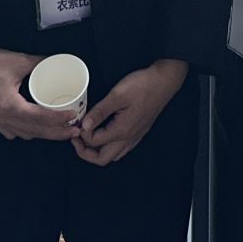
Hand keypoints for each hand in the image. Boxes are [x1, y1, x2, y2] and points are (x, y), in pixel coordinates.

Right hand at [0, 44, 79, 141]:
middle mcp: (3, 118)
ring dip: (44, 133)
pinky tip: (37, 127)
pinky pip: (14, 132)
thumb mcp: (19, 60)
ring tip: (60, 128)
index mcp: (9, 106)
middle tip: (74, 130)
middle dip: (57, 133)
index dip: (58, 119)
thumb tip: (57, 63)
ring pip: (26, 134)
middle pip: (35, 132)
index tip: (72, 117)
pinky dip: (28, 132)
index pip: (39, 118)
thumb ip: (40, 62)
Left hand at [73, 58, 187, 166]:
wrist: (164, 82)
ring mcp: (134, 137)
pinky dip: (109, 147)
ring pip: (112, 156)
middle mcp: (128, 138)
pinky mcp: (139, 132)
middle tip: (77, 140)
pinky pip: (121, 149)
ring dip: (98, 151)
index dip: (82, 134)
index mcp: (121, 130)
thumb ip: (100, 112)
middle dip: (86, 153)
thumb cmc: (144, 86)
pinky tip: (105, 134)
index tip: (78, 123)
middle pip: (102, 159)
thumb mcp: (118, 95)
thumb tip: (85, 126)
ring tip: (89, 137)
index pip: (94, 142)